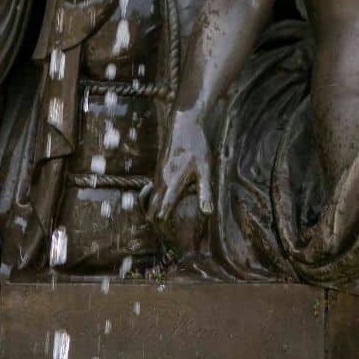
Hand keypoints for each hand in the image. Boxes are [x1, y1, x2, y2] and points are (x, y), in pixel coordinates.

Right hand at [152, 109, 211, 254]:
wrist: (183, 123)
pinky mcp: (160, 168)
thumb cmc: (197, 146)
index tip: (164, 234)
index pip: (164, 207)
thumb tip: (206, 213)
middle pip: (153, 204)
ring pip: (151, 196)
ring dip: (152, 209)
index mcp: (173, 182)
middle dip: (154, 219)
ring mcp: (159, 173)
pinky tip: (156, 203)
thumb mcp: (205, 169)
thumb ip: (205, 192)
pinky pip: (154, 188)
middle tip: (157, 234)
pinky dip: (153, 199)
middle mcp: (162, 179)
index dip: (164, 221)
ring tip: (154, 223)